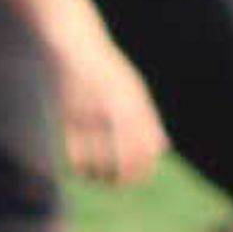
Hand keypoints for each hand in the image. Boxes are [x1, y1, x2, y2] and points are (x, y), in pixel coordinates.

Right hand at [54, 40, 166, 185]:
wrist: (77, 47)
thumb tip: (162, 148)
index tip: (136, 178)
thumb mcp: (135, 90)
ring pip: (101, 162)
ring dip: (101, 176)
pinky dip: (81, 168)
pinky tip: (82, 170)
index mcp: (136, 106)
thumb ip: (149, 120)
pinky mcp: (70, 117)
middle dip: (123, 179)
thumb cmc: (108, 71)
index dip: (143, 171)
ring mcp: (93, 115)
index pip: (146, 151)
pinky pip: (77, 154)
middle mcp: (116, 111)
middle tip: (117, 184)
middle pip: (126, 160)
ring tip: (99, 178)